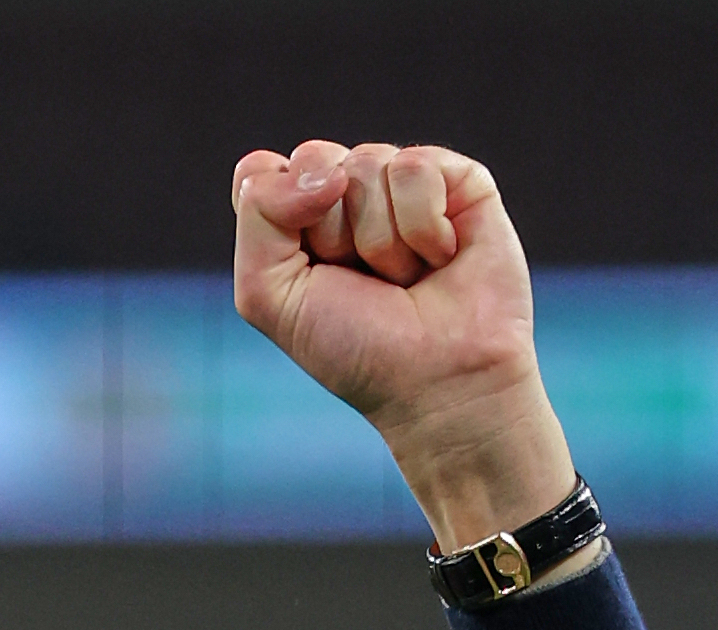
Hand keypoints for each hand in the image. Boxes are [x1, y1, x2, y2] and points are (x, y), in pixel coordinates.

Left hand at [231, 140, 574, 550]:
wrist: (439, 382)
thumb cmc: (354, 347)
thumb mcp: (268, 293)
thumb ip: (259, 213)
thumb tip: (328, 170)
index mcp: (295, 220)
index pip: (260, 171)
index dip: (276, 212)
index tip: (304, 267)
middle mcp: (347, 194)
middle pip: (313, 159)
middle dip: (330, 232)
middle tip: (360, 279)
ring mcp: (403, 185)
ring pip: (366, 163)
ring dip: (381, 241)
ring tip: (405, 278)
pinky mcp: (458, 180)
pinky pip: (416, 166)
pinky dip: (422, 225)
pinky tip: (441, 257)